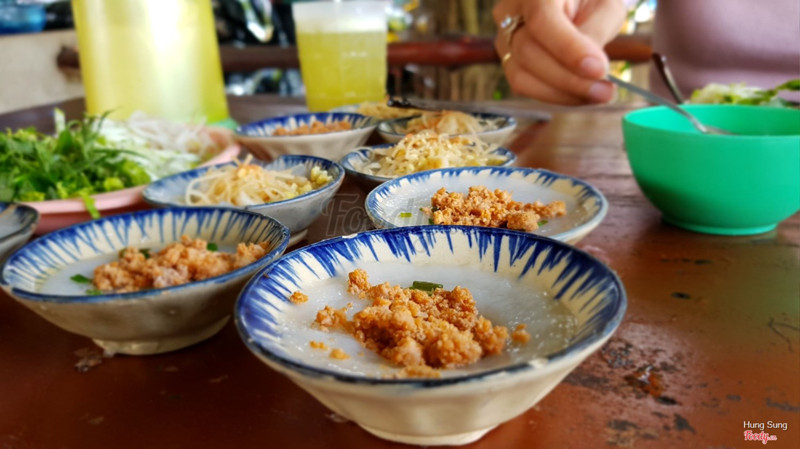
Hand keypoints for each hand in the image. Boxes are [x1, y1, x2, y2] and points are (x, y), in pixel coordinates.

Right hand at [494, 0, 626, 104]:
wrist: (576, 3)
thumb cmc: (591, 0)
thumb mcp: (605, 5)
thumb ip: (596, 32)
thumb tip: (592, 70)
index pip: (542, 21)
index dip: (568, 49)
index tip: (598, 70)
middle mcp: (509, 12)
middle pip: (528, 52)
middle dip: (569, 79)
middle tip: (605, 91)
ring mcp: (504, 39)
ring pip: (522, 76)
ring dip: (562, 93)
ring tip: (597, 94)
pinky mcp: (509, 62)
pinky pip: (526, 86)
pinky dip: (556, 95)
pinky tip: (581, 94)